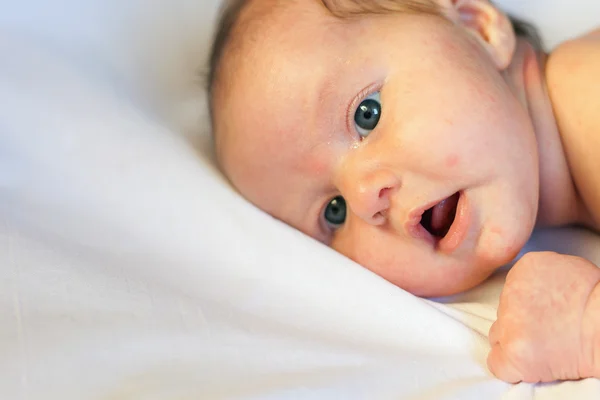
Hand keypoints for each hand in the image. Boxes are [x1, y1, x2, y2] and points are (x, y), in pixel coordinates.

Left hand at [487, 251, 599, 382]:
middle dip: (519, 323)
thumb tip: (532, 292)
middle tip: (546, 330)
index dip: (527, 305)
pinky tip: (531, 364)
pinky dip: (511, 367)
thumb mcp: (564, 269)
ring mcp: (508, 324)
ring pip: (498, 336)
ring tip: (543, 347)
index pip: (510, 289)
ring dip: (515, 342)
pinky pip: (497, 363)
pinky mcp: (513, 352)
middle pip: (503, 312)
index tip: (544, 313)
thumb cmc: (596, 302)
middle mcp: (509, 293)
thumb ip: (539, 278)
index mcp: (523, 268)